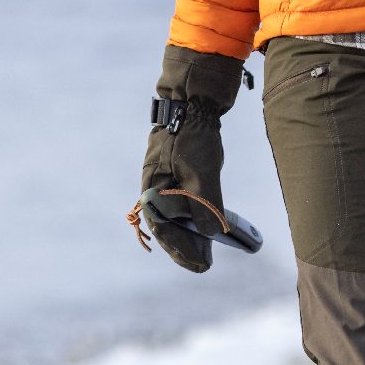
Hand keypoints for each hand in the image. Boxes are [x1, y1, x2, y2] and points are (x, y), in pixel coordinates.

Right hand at [138, 46, 243, 272]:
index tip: (202, 266)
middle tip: (206, 263)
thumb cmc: (194, 135)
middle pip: (169, 225)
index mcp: (153, 189)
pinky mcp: (177, 169)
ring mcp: (165, 177)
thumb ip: (205, 205)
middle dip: (188, 245)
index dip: (183, 251)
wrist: (193, 98)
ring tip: (212, 247)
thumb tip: (211, 234)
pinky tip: (211, 222)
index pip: (164, 231)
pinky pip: (184, 198)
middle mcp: (155, 186)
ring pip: (177, 213)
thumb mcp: (203, 172)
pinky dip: (197, 211)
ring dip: (193, 230)